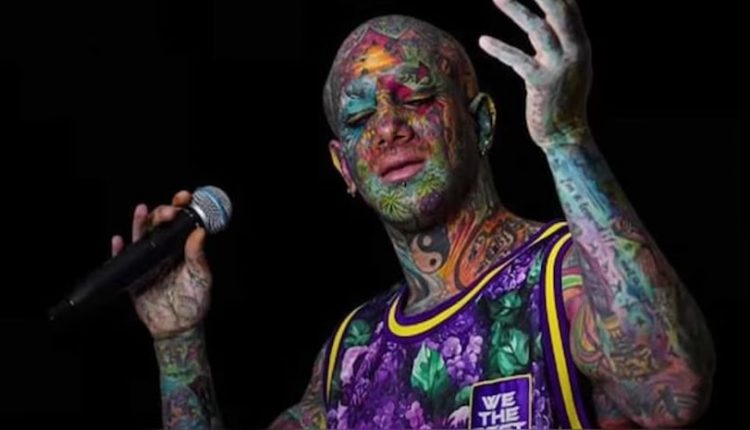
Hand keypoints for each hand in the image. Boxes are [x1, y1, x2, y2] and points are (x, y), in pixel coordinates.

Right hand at [111, 190, 211, 338]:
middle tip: (169, 212)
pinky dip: (119, 249)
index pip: (180, 222)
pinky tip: (119, 240)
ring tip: (142, 210)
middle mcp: (164, 251)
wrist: (177, 327)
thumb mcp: (201, 279)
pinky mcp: (134, 275)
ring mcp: (148, 261)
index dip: (181, 208)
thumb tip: (199, 233)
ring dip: (140, 222)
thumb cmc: (193, 303)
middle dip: (163, 212)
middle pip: (160, 224)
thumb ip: (198, 257)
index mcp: (182, 249)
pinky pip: (123, 259)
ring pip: (141, 236)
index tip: (184, 198)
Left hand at [479, 0, 591, 146]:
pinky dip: (500, 49)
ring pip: (538, 29)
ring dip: (516, 10)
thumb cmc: (561, 99)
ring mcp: (559, 67)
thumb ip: (558, 42)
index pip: (570, 7)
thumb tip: (546, 22)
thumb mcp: (566, 66)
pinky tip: (483, 41)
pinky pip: (518, 60)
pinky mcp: (541, 83)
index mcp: (580, 45)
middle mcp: (574, 52)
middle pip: (560, 11)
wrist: (565, 135)